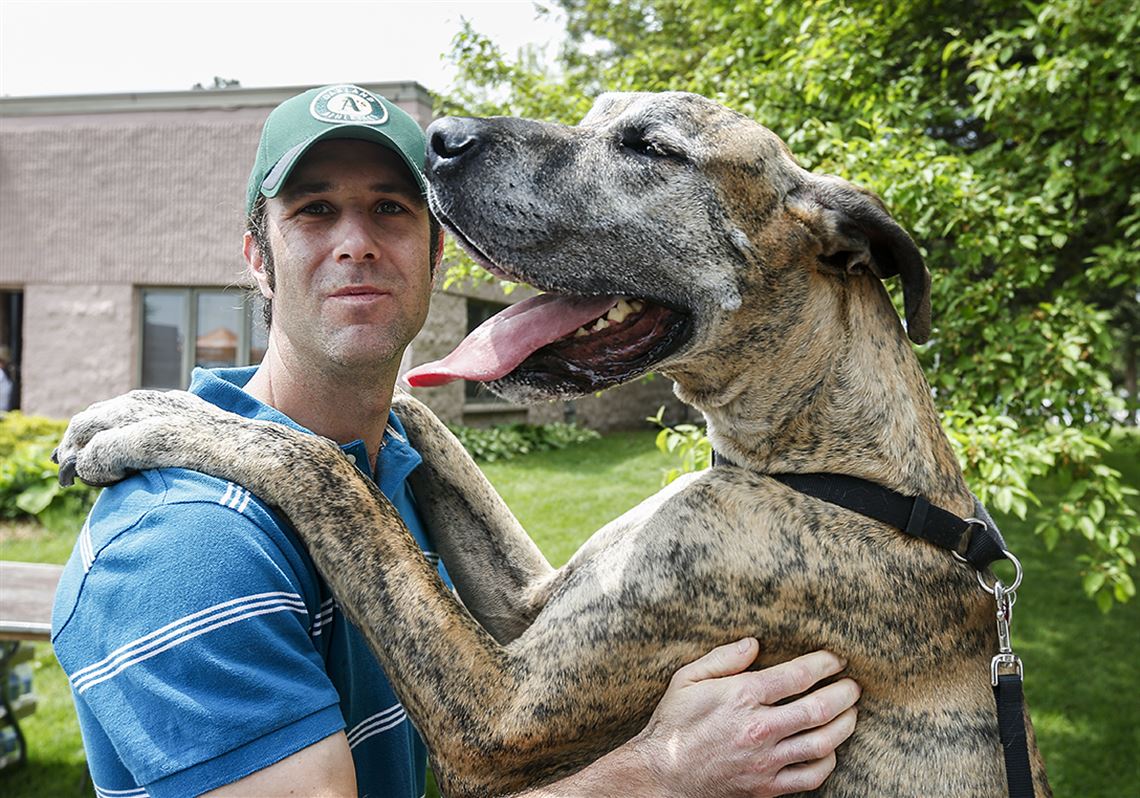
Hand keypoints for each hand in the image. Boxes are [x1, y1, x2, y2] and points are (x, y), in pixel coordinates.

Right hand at [630, 638, 858, 797]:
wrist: (661, 774)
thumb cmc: (672, 723)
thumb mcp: (688, 679)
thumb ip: (723, 657)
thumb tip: (755, 643)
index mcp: (741, 696)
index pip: (797, 675)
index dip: (824, 664)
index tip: (836, 659)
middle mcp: (759, 728)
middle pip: (818, 708)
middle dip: (844, 693)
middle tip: (854, 685)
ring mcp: (765, 761)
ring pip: (822, 743)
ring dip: (845, 725)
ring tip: (851, 713)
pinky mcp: (766, 787)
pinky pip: (810, 777)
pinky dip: (828, 762)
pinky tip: (829, 749)